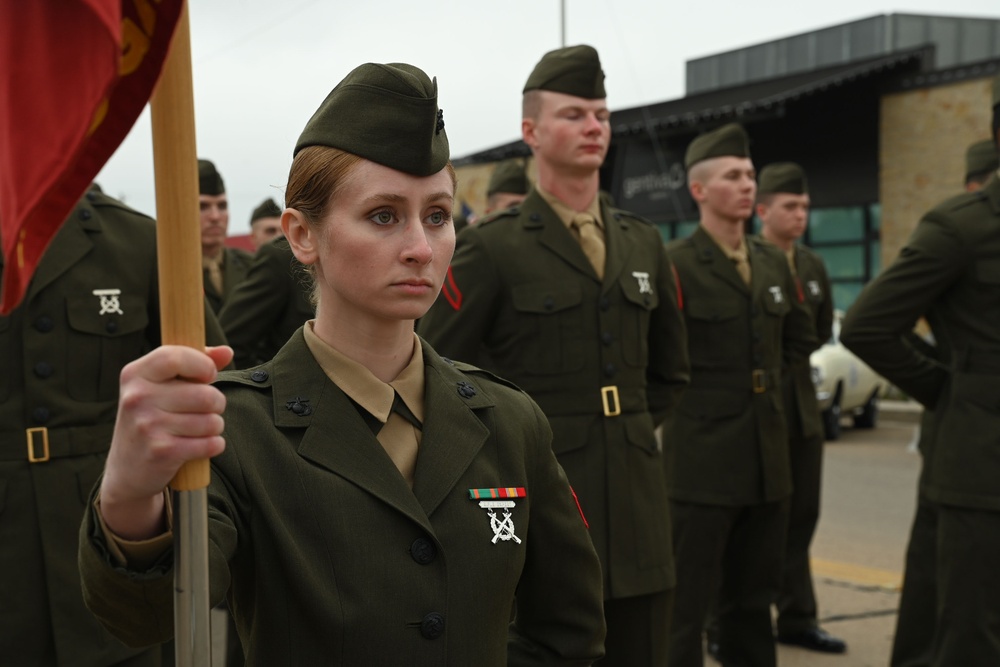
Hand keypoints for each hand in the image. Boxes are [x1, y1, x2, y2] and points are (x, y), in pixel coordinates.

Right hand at [100, 345, 233, 539]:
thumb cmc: (152, 419)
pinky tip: (199, 446)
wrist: (127, 470)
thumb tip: (226, 351)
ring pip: (212, 420)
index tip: (207, 376)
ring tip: (198, 429)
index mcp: (135, 374)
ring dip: (214, 427)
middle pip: (206, 394)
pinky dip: (213, 445)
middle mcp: (137, 397)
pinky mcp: (161, 451)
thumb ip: (195, 364)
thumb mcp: (162, 386)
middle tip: (205, 410)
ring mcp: (147, 425)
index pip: (176, 356)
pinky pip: (210, 443)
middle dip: (216, 403)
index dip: (202, 365)